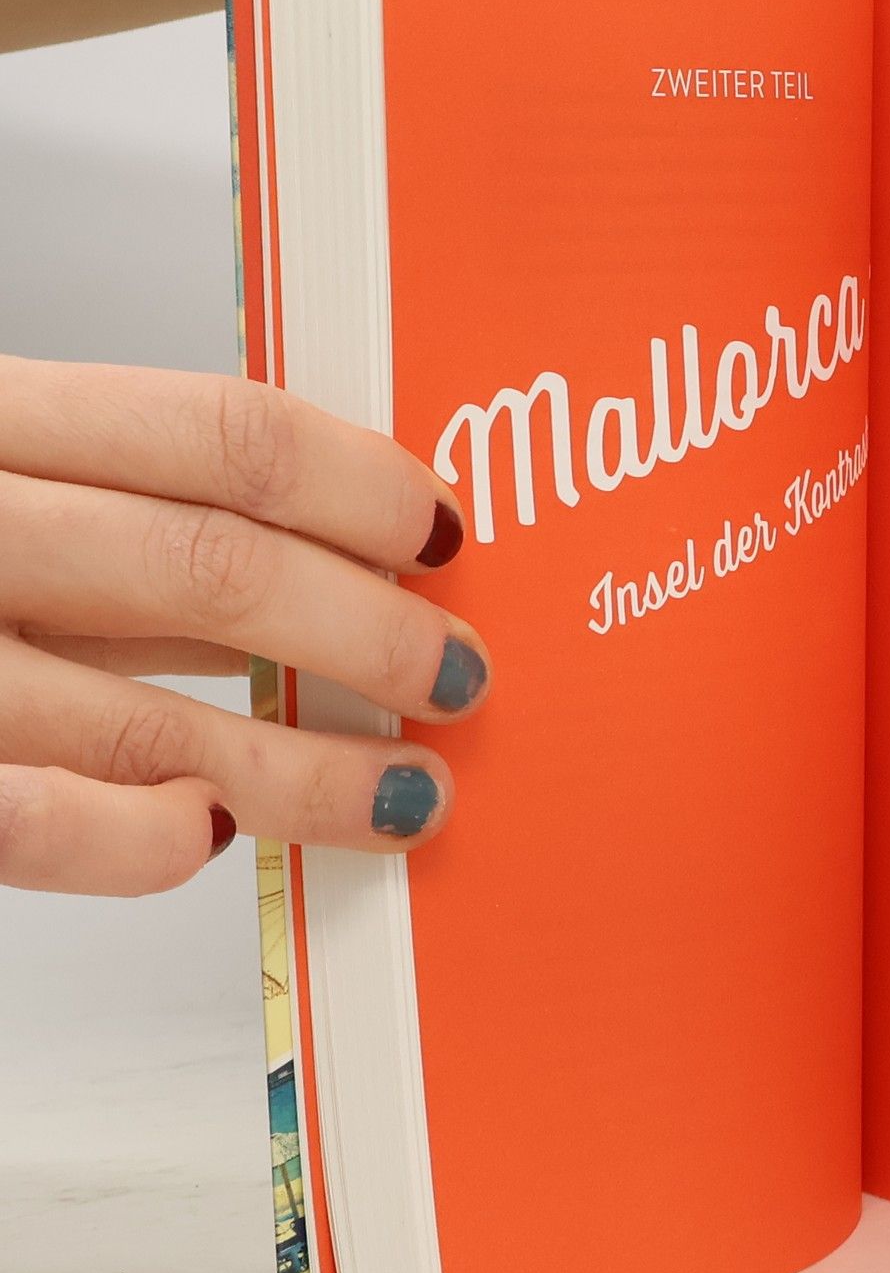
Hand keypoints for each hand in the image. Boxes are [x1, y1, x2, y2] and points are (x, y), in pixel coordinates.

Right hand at [0, 356, 487, 894]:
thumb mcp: (13, 486)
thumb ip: (139, 517)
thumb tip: (343, 561)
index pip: (218, 434)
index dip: (359, 486)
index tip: (445, 538)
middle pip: (210, 568)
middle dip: (371, 633)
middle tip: (463, 676)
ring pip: (152, 722)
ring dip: (312, 768)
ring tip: (410, 791)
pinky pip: (29, 822)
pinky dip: (136, 838)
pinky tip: (211, 832)